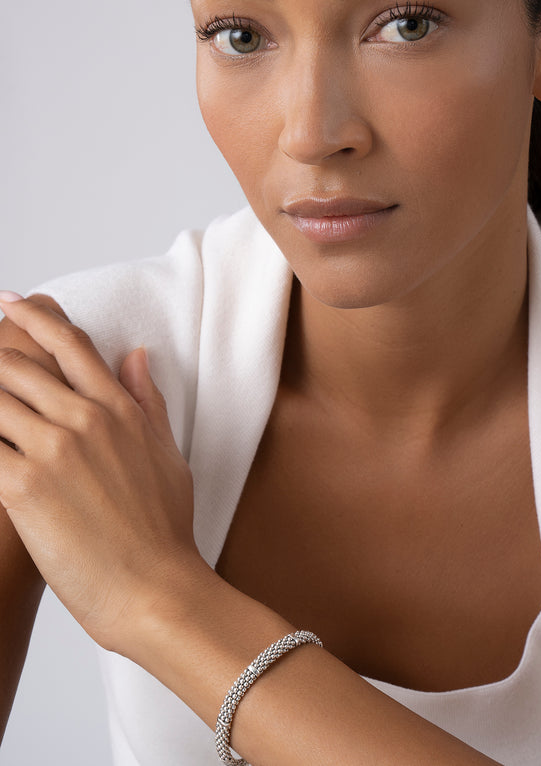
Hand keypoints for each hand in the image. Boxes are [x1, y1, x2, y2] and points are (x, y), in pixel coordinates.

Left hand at [0, 293, 201, 651]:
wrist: (154, 586)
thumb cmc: (164, 528)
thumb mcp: (168, 454)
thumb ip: (148, 400)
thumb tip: (136, 355)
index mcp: (120, 410)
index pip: (71, 345)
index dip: (36, 317)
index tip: (13, 302)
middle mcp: (85, 419)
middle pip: (18, 363)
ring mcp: (53, 449)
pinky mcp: (21, 485)